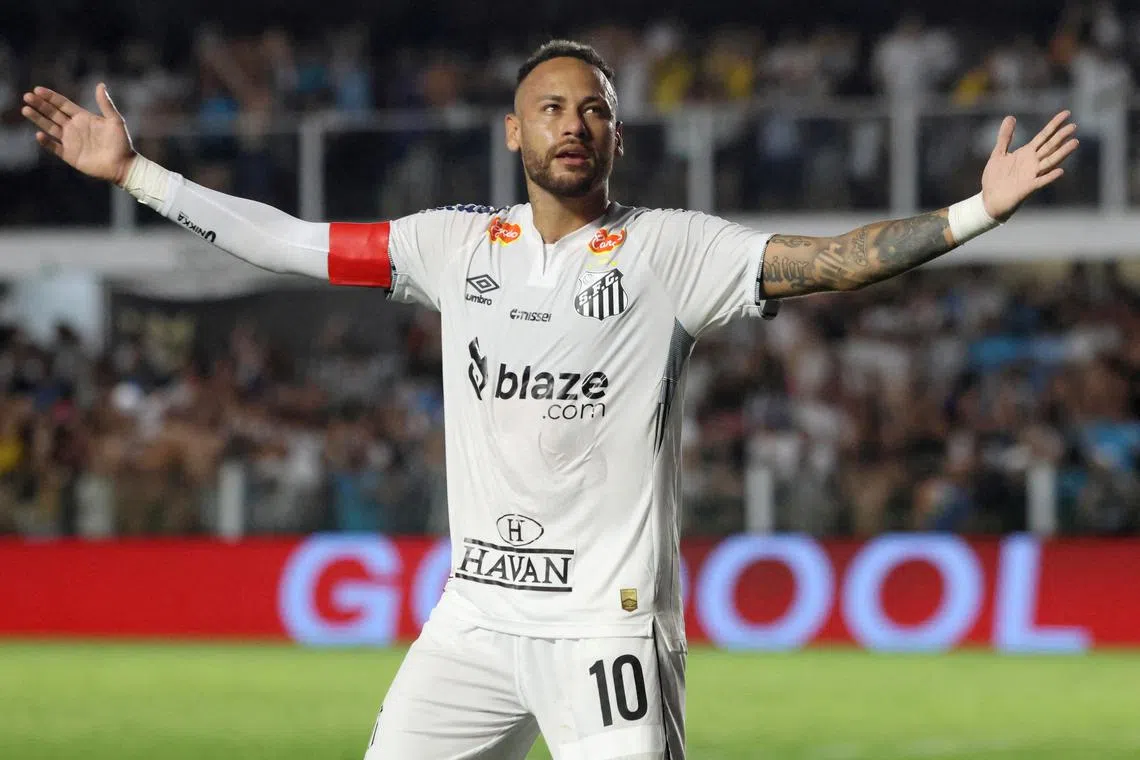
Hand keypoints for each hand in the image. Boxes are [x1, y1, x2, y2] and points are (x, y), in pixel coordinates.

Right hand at [21, 83, 136, 185]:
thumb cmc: (122, 142)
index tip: (37, 89)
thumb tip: (100, 84)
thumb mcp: (115, 121)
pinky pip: (54, 147)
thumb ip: (106, 104)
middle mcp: (74, 128)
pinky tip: (40, 134)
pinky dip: (46, 142)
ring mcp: (70, 141)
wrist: (124, 165)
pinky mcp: (70, 155)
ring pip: (49, 127)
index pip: (62, 104)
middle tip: (27, 96)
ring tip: (25, 109)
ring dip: (38, 119)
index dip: (50, 97)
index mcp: (82, 117)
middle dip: (40, 105)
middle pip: (52, 114)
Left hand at [981, 111, 1078, 219]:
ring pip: (1050, 161)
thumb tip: (1010, 117)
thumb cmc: (995, 178)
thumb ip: (1005, 137)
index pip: (1044, 136)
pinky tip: (1060, 171)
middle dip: (1061, 136)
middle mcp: (1032, 162)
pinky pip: (1041, 181)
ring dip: (1062, 153)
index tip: (1067, 113)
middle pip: (1050, 146)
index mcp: (1027, 153)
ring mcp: (1032, 174)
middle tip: (1074, 126)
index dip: (1054, 124)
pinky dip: (1050, 176)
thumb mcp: (998, 154)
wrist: (989, 200)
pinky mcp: (1028, 187)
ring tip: (1074, 143)